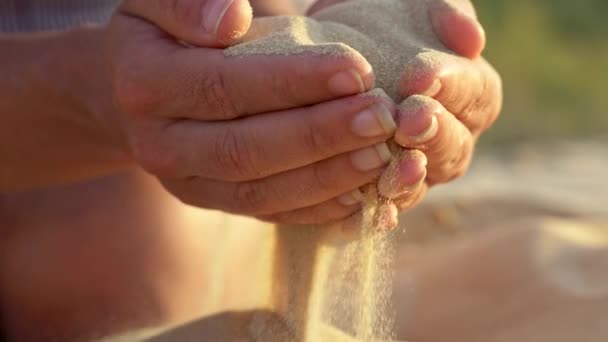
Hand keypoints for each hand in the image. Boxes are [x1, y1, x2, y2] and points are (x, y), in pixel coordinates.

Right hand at [106, 0, 403, 224]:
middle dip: (320, 136)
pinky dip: (316, 210)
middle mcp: (160, 145)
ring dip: (326, 178)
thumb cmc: (161, 35)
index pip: (224, 85)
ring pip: (260, 191)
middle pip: (245, 149)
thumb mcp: (157, 0)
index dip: (291, 82)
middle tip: (382, 118)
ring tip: (382, 156)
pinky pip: (267, 213)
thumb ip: (189, 2)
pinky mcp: (213, 202)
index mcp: (145, 85)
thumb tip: (231, 19)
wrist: (130, 91)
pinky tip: (360, 195)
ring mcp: (188, 183)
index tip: (356, 70)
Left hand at [308, 0, 501, 214]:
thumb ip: (445, 11)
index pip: (473, 94)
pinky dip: (379, 209)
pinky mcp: (380, 190)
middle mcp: (448, 137)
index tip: (419, 77)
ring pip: (423, 182)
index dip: (451, 88)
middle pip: (454, 146)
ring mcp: (416, 170)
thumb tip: (471, 39)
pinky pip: (385, 207)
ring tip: (394, 167)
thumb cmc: (374, 22)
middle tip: (408, 121)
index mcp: (466, 93)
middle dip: (433, 134)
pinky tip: (371, 209)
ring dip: (409, 177)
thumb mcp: (409, 5)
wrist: (326, 56)